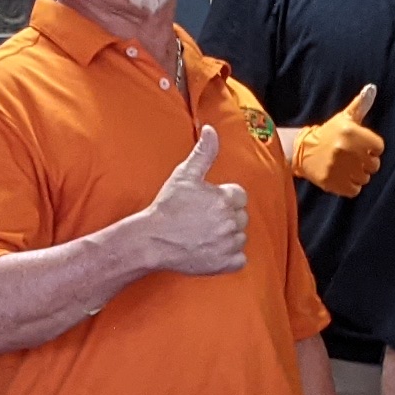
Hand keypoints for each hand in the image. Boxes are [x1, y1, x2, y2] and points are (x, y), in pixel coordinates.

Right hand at [137, 125, 251, 276]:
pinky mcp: (225, 264)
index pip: (240, 196)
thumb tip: (211, 130)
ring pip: (240, 237)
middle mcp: (230, 222)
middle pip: (241, 217)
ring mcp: (228, 244)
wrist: (152, 240)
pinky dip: (230, 257)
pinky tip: (211, 250)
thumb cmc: (168, 207)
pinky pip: (240, 259)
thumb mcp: (184, 175)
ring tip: (204, 234)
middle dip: (226, 217)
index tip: (207, 205)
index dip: (224, 199)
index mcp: (225, 199)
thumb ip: (204, 152)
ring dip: (227, 236)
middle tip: (202, 220)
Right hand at [285, 83, 382, 196]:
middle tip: (354, 159)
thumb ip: (361, 105)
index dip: (372, 148)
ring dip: (358, 175)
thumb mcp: (344, 117)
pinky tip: (343, 177)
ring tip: (347, 167)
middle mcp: (345, 149)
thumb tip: (372, 88)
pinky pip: (354, 190)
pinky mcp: (332, 182)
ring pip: (364, 178)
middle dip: (366, 163)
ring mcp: (338, 167)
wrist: (301, 150)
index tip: (362, 147)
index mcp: (350, 132)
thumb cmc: (329, 133)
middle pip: (374, 165)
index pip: (379, 147)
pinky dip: (351, 186)